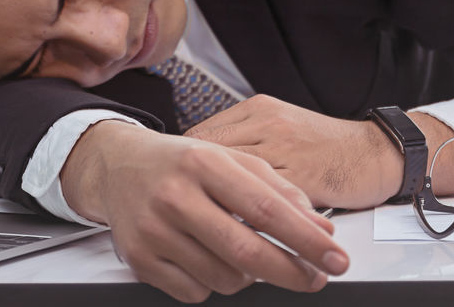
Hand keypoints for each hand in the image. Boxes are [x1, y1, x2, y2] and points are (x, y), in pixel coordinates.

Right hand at [60, 120, 348, 302]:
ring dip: (247, 275)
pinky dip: (212, 283)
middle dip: (291, 272)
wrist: (117, 165)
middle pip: (246, 252)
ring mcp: (154, 230)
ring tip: (239, 251)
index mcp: (203, 162)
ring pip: (225, 279)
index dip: (307, 240)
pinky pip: (196, 292)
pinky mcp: (140, 259)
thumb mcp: (230, 160)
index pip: (266, 209)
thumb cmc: (181, 163)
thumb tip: (321, 229)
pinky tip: (204, 256)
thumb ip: (279, 190)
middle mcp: (175, 195)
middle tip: (314, 277)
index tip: (336, 258)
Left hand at [184, 95, 453, 207]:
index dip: (186, 168)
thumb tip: (201, 158)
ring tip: (207, 229)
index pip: (203, 138)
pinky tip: (240, 236)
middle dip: (196, 189)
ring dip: (220, 208)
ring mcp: (286, 150)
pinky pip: (266, 204)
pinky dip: (250, 222)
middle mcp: (267, 125)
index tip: (177, 188)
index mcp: (257, 110)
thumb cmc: (326, 145)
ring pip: (236, 182)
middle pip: (211, 159)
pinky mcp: (305, 178)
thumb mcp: (279, 127)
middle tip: (184, 214)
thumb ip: (243, 138)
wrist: (377, 151)